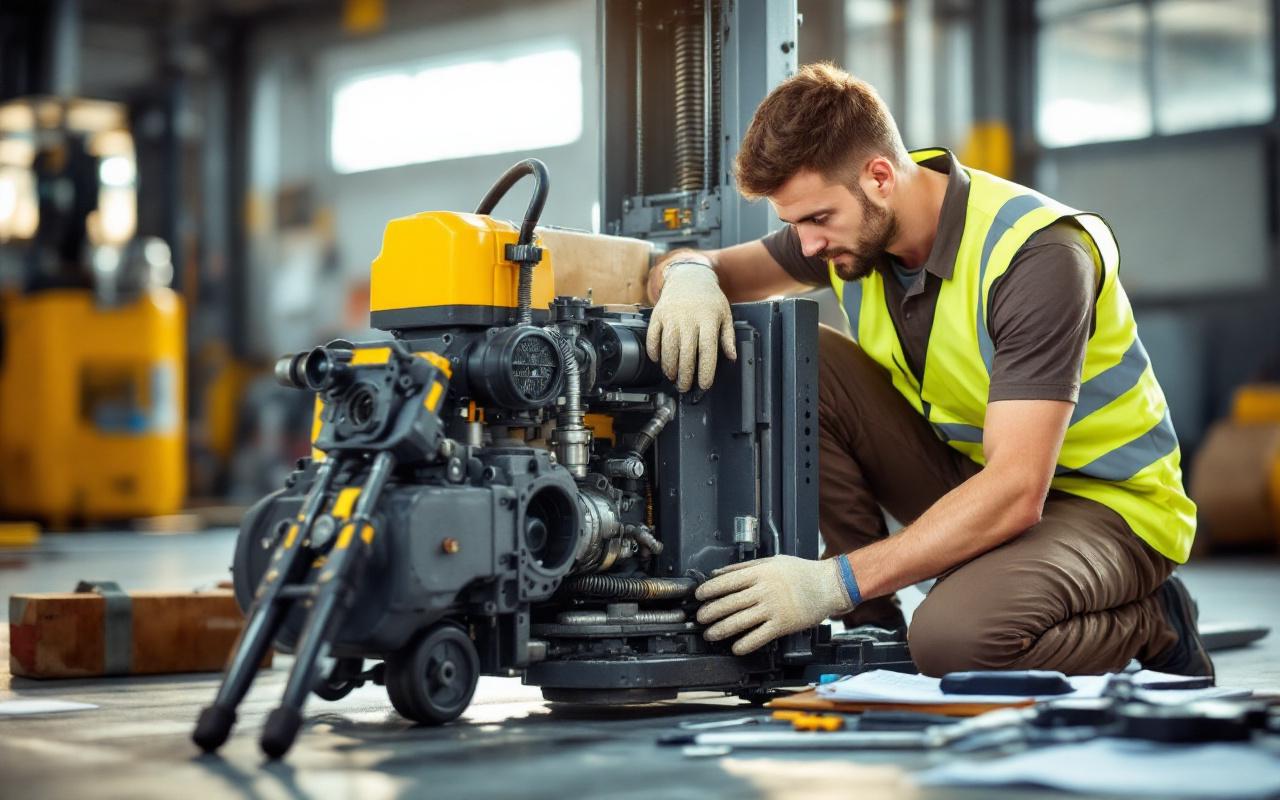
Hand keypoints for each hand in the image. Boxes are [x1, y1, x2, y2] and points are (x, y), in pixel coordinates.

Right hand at [646, 261, 736, 391]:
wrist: (688, 278)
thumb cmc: (709, 299)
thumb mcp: (725, 315)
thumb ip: (728, 337)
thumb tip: (732, 357)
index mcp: (708, 320)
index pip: (707, 351)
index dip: (706, 371)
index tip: (704, 385)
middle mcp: (688, 319)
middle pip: (686, 354)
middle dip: (685, 376)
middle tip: (685, 387)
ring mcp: (671, 317)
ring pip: (668, 349)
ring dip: (669, 368)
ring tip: (673, 377)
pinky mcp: (657, 316)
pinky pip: (652, 338)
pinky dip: (654, 352)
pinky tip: (659, 361)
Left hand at [695, 555, 856, 654]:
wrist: (829, 585)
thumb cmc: (801, 572)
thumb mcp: (772, 561)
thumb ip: (745, 567)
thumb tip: (720, 572)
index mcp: (760, 573)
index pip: (728, 581)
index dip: (710, 590)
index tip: (699, 596)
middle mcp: (764, 591)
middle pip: (730, 603)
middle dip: (711, 612)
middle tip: (700, 618)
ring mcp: (773, 608)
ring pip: (740, 621)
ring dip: (722, 630)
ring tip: (710, 634)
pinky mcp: (783, 624)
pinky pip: (760, 636)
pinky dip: (746, 643)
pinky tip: (736, 648)